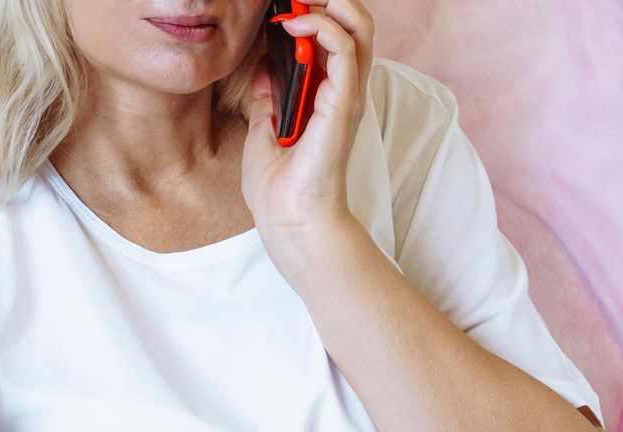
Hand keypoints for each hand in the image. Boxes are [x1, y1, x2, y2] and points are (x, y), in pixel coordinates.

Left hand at [240, 0, 374, 239]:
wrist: (288, 220)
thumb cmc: (279, 186)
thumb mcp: (264, 127)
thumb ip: (269, 95)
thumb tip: (265, 64)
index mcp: (329, 94)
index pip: (338, 35)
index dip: (314, 13)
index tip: (281, 10)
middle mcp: (345, 90)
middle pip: (356, 22)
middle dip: (326, 1)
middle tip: (293, 2)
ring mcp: (347, 95)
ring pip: (358, 25)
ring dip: (324, 6)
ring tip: (293, 9)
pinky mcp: (343, 102)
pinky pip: (343, 47)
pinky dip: (321, 26)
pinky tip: (293, 26)